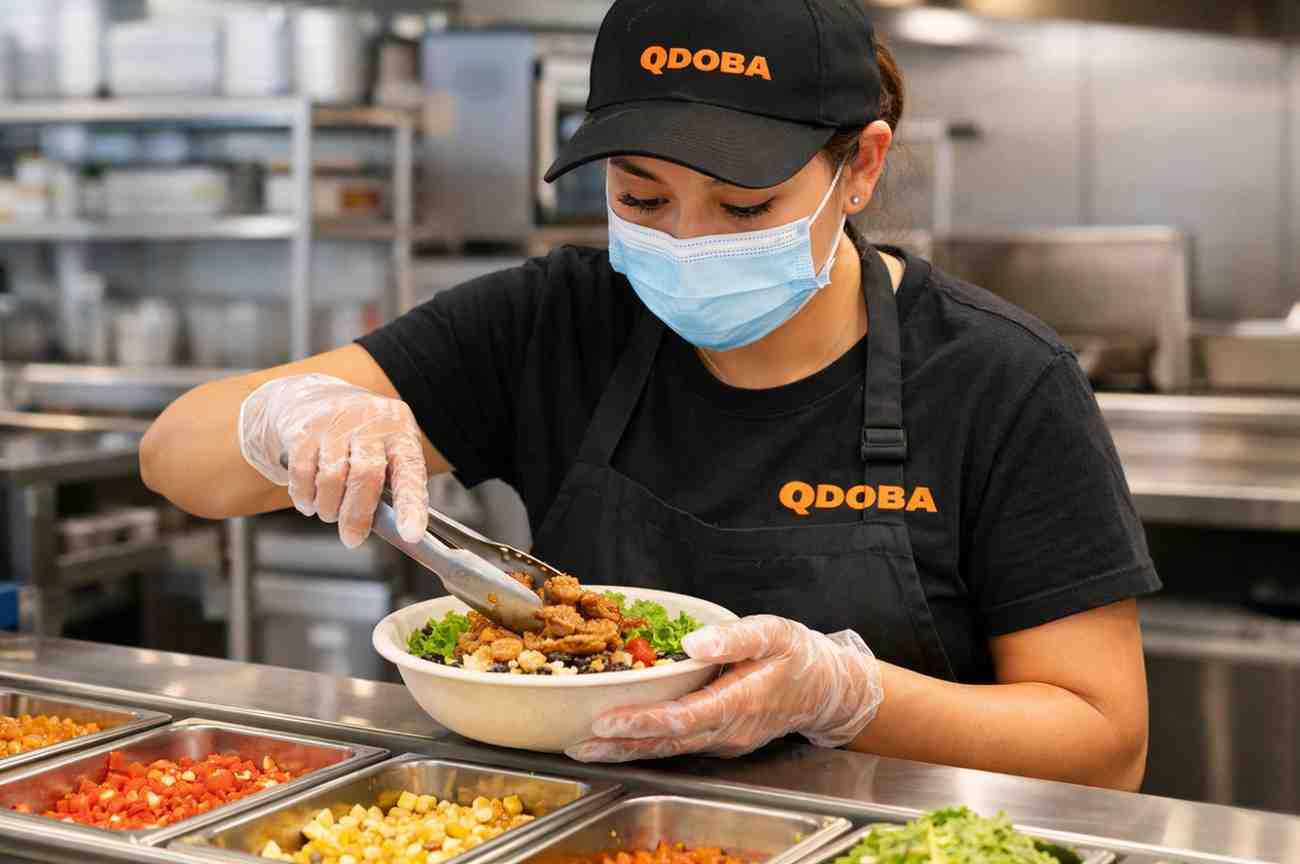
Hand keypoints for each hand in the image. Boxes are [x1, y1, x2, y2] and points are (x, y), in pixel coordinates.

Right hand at [238, 373, 427, 547]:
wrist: (313, 396)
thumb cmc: (361, 434)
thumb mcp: (387, 449)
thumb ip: (389, 483)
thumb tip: (390, 527)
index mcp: (400, 430)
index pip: (410, 471)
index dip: (411, 505)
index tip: (411, 534)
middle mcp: (371, 421)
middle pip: (366, 476)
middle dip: (357, 516)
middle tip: (352, 538)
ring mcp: (335, 422)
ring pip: (332, 478)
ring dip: (329, 508)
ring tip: (329, 513)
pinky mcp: (304, 429)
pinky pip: (302, 474)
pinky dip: (305, 497)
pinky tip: (310, 502)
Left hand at [566, 615, 882, 761]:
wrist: (826, 690)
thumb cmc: (798, 655)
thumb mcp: (773, 632)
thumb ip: (733, 638)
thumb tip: (692, 642)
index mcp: (740, 702)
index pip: (684, 718)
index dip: (643, 721)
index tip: (607, 721)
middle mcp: (729, 730)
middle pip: (667, 742)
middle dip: (621, 745)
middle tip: (579, 743)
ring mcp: (723, 741)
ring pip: (670, 750)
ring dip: (627, 750)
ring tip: (586, 747)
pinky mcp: (719, 740)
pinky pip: (678, 745)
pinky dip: (646, 743)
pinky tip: (619, 737)